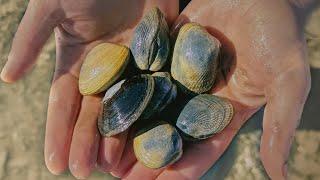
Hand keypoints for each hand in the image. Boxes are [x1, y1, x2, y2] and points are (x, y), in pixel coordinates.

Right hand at [0, 0, 177, 178]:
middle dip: (85, 142)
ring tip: (112, 166)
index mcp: (76, 62)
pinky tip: (148, 138)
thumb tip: (8, 78)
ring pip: (123, 109)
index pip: (64, 104)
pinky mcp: (157, 59)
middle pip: (93, 112)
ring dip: (117, 137)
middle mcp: (103, 71)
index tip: (55, 164)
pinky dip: (151, 113)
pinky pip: (155, 90)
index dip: (58, 132)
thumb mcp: (51, 7)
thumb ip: (31, 40)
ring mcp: (131, 68)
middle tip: (82, 172)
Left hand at [118, 0, 310, 178]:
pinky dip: (127, 84)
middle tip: (118, 174)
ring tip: (103, 145)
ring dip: (129, 125)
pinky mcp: (168, 51)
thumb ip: (280, 125)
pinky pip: (146, 70)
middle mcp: (200, 98)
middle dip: (145, 154)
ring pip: (152, 105)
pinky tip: (104, 99)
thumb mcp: (287, 81)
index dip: (179, 169)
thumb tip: (281, 175)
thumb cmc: (281, 35)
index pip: (201, 149)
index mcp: (226, 112)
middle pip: (169, 132)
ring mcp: (182, 75)